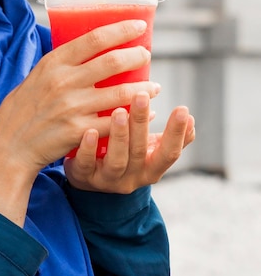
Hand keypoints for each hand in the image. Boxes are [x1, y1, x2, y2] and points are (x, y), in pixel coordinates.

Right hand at [0, 20, 161, 225]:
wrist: (10, 144)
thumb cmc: (23, 108)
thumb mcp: (36, 76)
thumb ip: (62, 64)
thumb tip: (90, 49)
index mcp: (53, 63)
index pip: (94, 38)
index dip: (121, 29)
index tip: (139, 26)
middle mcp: (64, 81)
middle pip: (112, 61)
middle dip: (137, 56)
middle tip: (146, 55)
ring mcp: (72, 107)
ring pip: (121, 93)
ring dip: (144, 88)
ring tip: (154, 86)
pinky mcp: (80, 131)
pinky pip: (117, 122)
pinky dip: (136, 117)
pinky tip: (145, 114)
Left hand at [63, 92, 195, 192]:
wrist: (89, 179)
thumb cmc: (124, 157)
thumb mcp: (148, 151)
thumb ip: (169, 138)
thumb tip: (190, 118)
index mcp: (150, 169)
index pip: (169, 153)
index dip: (177, 134)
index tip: (183, 109)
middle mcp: (132, 178)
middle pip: (139, 151)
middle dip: (141, 123)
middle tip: (141, 96)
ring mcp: (107, 179)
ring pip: (116, 160)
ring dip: (119, 135)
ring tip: (119, 111)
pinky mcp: (84, 177)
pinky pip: (86, 164)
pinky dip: (89, 148)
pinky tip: (90, 131)